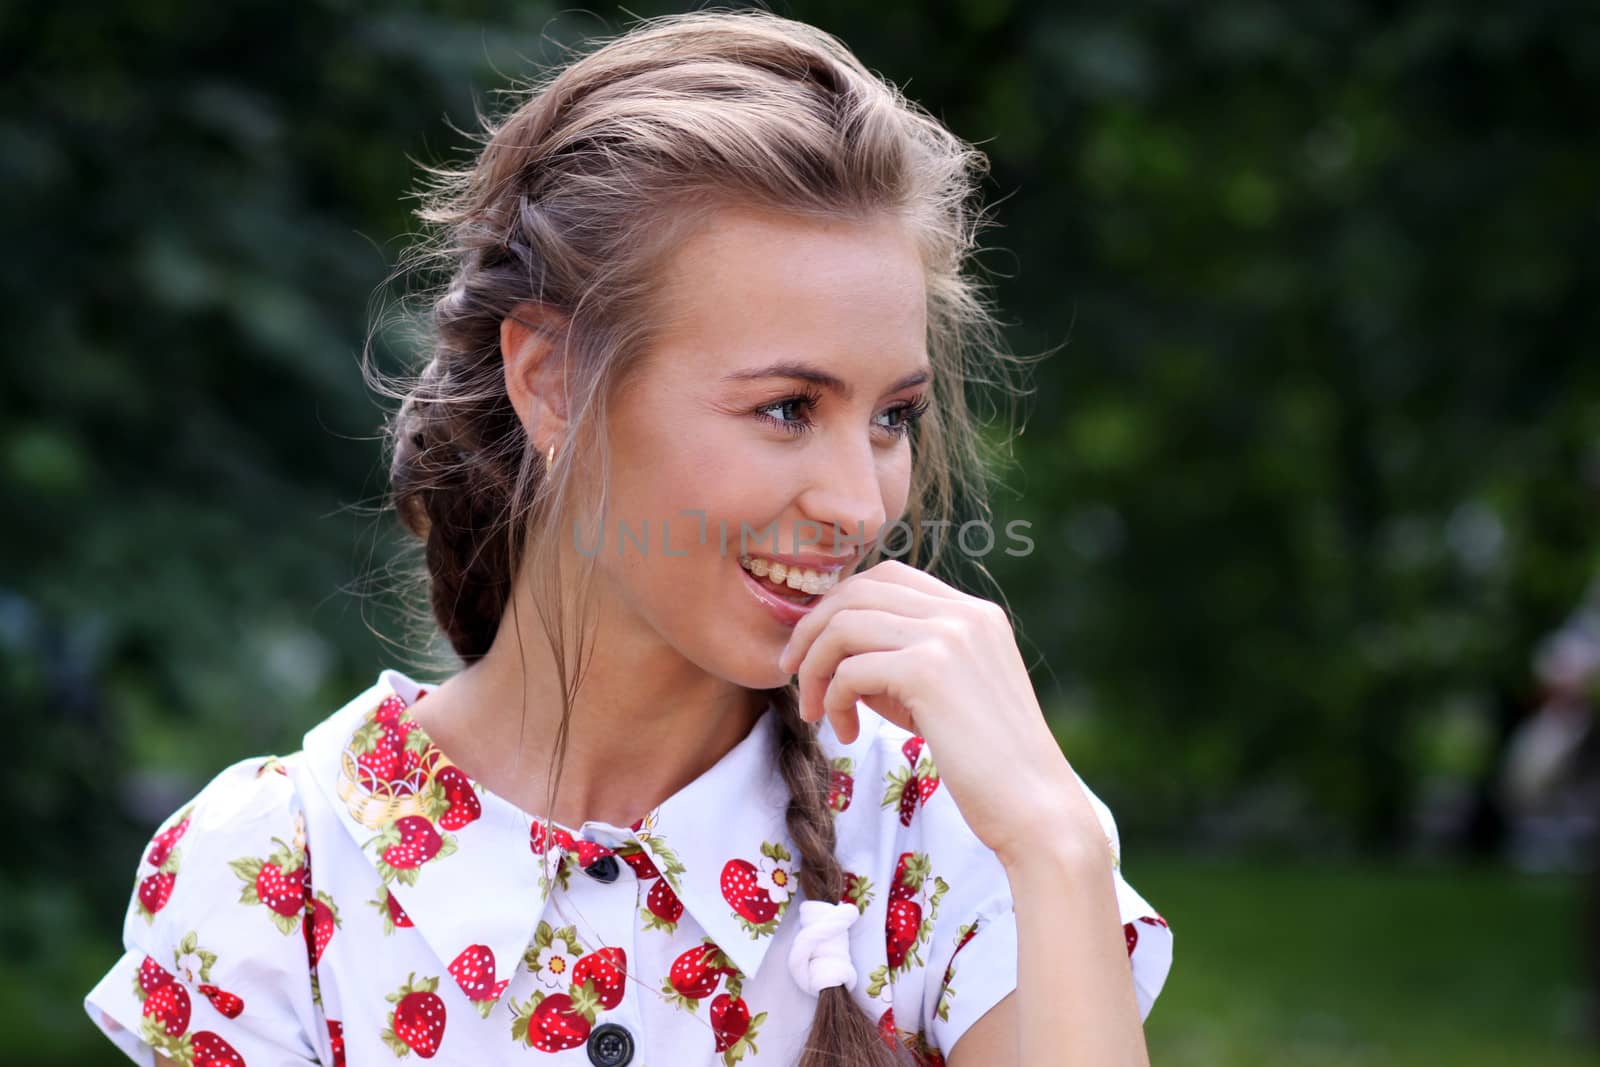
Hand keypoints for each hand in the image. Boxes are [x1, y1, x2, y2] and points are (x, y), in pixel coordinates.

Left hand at [776, 559, 1103, 866]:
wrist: (1034, 808)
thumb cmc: (986, 762)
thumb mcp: (943, 694)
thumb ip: (900, 659)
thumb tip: (831, 650)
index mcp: (975, 612)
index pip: (888, 577)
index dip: (840, 605)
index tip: (816, 648)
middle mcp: (964, 612)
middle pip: (858, 590)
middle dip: (813, 629)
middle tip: (794, 673)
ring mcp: (948, 636)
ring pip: (844, 625)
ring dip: (814, 668)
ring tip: (816, 710)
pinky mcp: (929, 671)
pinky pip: (850, 670)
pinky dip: (833, 699)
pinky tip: (847, 733)